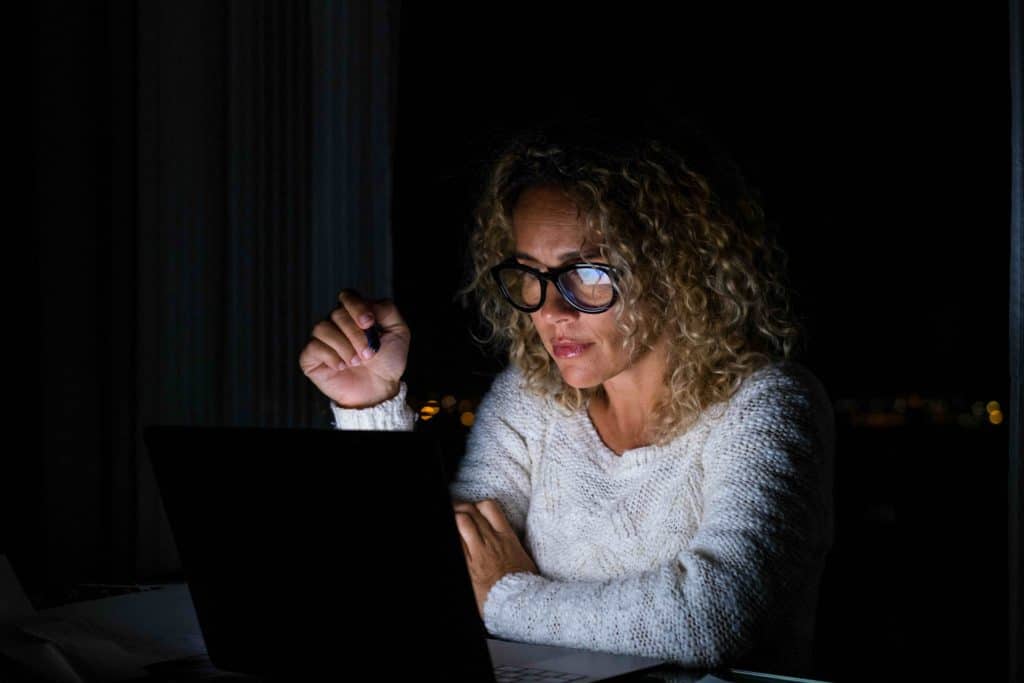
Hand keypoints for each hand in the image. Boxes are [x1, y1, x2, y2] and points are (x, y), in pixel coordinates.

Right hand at [298, 288, 410, 407]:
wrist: (379, 389)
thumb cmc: (388, 360)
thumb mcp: (399, 332)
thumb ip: (388, 311)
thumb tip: (369, 303)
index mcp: (355, 313)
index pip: (348, 296)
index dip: (357, 307)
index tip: (369, 323)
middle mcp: (336, 322)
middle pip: (337, 314)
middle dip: (356, 335)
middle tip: (369, 355)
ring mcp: (322, 339)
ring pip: (322, 328)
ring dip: (343, 346)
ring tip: (356, 362)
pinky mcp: (311, 356)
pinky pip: (313, 347)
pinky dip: (330, 357)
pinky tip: (342, 367)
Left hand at [453, 499, 538, 618]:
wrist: (519, 600)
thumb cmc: (523, 582)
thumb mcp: (522, 556)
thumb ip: (510, 544)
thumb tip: (505, 541)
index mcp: (506, 536)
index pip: (489, 508)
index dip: (477, 505)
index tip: (473, 510)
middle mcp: (491, 540)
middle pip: (471, 512)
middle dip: (460, 509)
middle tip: (455, 512)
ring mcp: (478, 552)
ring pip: (461, 523)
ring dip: (455, 520)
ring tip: (452, 522)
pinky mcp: (468, 566)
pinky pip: (457, 545)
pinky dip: (453, 538)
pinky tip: (454, 540)